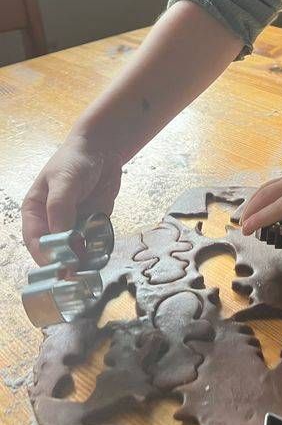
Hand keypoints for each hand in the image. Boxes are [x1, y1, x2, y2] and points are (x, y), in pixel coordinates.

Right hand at [22, 134, 122, 264]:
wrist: (103, 149)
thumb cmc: (75, 161)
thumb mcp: (64, 181)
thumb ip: (61, 209)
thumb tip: (63, 240)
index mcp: (35, 212)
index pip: (36, 242)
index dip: (46, 257)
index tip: (61, 268)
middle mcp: (52, 223)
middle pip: (56, 252)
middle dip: (68, 262)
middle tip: (79, 275)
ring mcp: (73, 225)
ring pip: (78, 250)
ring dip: (86, 257)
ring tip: (92, 264)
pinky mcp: (92, 225)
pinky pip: (95, 242)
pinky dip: (100, 246)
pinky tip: (103, 247)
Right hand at [240, 137, 281, 265]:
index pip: (275, 209)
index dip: (259, 220)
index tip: (245, 230)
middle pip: (264, 196)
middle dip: (250, 211)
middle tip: (240, 226)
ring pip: (265, 188)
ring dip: (253, 202)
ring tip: (245, 216)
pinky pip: (272, 185)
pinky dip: (262, 195)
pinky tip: (260, 204)